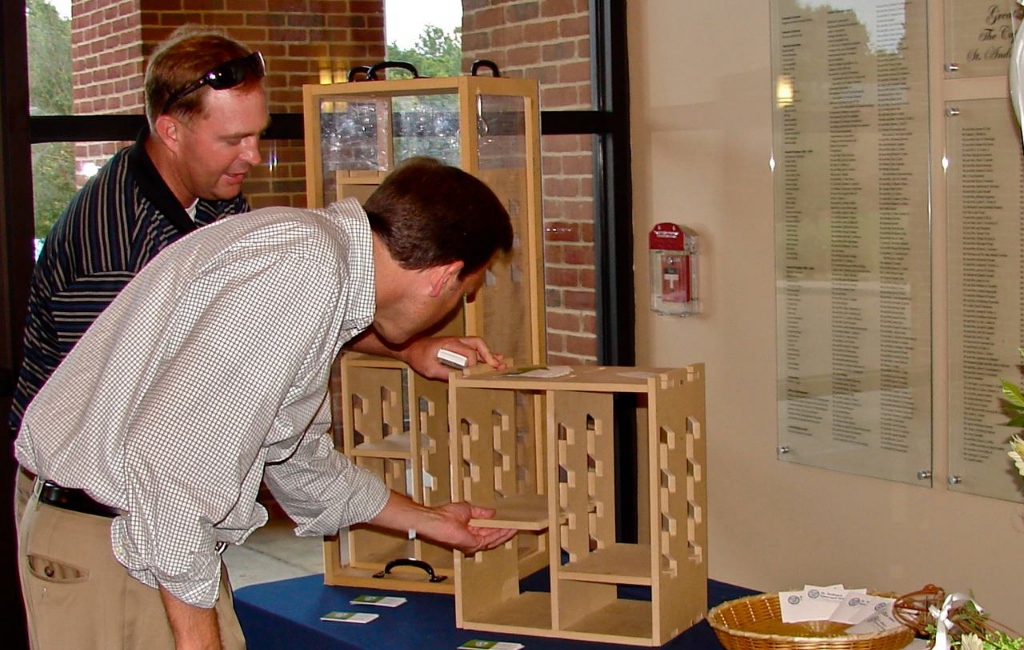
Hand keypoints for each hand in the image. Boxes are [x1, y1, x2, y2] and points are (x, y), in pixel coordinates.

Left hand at [370, 492, 515, 554]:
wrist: (436, 521)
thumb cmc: (445, 515)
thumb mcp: (467, 509)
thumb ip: (480, 512)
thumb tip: (492, 512)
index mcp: (469, 531)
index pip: (487, 531)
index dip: (498, 527)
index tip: (508, 522)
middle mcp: (472, 539)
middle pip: (493, 537)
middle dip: (504, 532)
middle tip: (516, 526)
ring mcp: (473, 543)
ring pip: (494, 540)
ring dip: (505, 533)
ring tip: (514, 527)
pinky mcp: (473, 544)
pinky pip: (490, 540)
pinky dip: (499, 534)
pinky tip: (507, 529)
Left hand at [402, 336, 505, 380]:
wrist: (412, 347)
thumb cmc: (419, 357)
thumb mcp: (429, 368)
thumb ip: (444, 373)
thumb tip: (460, 379)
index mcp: (450, 344)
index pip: (469, 353)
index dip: (473, 365)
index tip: (473, 375)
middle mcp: (457, 341)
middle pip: (478, 344)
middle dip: (489, 355)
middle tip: (499, 366)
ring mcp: (459, 343)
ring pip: (479, 346)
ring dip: (490, 355)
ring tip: (502, 364)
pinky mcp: (459, 347)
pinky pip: (475, 349)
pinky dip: (486, 354)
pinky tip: (495, 358)